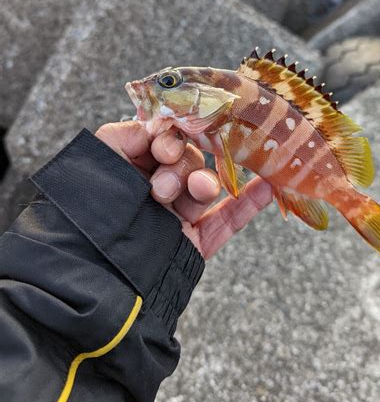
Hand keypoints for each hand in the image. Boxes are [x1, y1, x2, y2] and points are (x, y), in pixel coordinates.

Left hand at [95, 121, 272, 258]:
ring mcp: (180, 215)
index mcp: (137, 168)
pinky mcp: (196, 241)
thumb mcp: (99, 163)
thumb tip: (159, 126)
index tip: (163, 149)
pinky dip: (250, 203)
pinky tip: (268, 186)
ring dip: (206, 182)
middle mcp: (160, 187)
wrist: (96, 275)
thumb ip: (124, 135)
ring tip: (197, 191)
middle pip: (189, 161)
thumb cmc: (91, 212)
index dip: (171, 139)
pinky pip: (228, 220)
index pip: (167, 140)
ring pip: (207, 186)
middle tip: (161, 187)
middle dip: (181, 167)